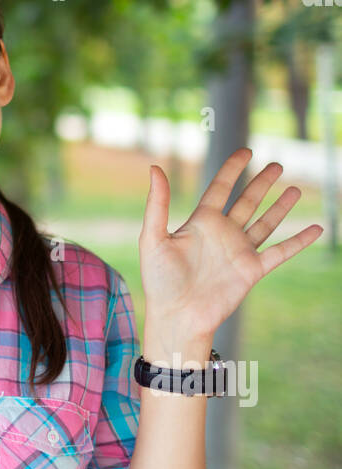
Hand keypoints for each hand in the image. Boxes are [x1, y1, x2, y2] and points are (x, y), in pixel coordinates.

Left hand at [139, 147, 322, 342]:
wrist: (177, 317)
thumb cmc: (159, 282)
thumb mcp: (153, 238)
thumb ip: (157, 204)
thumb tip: (155, 168)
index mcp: (201, 223)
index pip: (220, 188)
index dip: (233, 169)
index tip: (246, 151)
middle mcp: (223, 234)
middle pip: (247, 201)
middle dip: (262, 183)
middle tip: (277, 164)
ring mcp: (240, 252)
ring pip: (265, 223)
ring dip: (280, 207)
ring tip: (295, 190)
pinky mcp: (252, 271)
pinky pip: (281, 252)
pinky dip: (299, 241)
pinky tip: (315, 229)